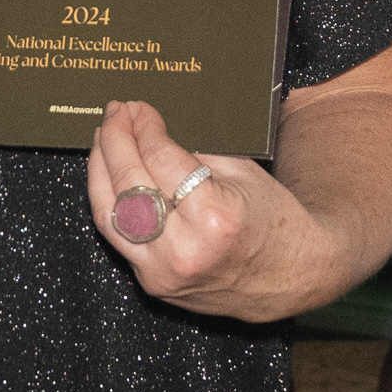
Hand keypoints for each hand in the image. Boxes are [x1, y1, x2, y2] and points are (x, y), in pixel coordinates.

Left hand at [84, 99, 320, 319]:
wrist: (291, 278)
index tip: (139, 108)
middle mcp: (183, 247)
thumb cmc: (274, 221)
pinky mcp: (154, 283)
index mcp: (213, 216)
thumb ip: (193, 155)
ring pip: (109, 213)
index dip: (144, 127)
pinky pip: (119, 236)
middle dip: (116, 140)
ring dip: (99, 170)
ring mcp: (163, 271)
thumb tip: (149, 131)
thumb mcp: (243, 174)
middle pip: (128, 182)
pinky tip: (109, 177)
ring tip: (103, 138)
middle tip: (115, 113)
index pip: (160, 158)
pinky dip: (109, 202)